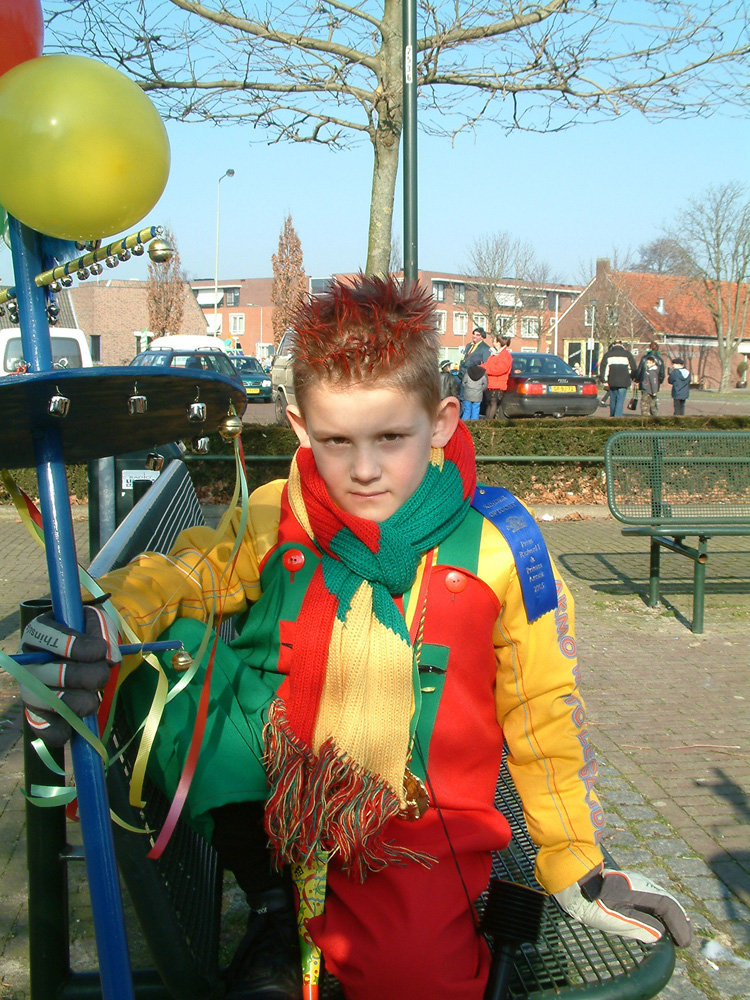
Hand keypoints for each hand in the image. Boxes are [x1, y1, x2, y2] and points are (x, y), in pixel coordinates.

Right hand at [20, 606, 121, 746]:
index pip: (49, 638)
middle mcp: (28, 661)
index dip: (76, 646)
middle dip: (85, 676)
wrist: (80, 656)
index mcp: (39, 633)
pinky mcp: (37, 713)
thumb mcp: (95, 622)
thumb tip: (110, 657)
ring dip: (78, 702)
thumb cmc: (86, 634)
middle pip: (51, 673)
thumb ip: (103, 631)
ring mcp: (30, 688)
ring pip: (48, 701)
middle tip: (103, 675)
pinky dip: (60, 731)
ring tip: (93, 700)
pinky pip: (42, 727)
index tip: (100, 650)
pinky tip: (75, 726)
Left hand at [554, 866, 691, 946]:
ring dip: (672, 915)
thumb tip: (659, 934)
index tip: (684, 942)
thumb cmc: (592, 902)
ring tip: (679, 932)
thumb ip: (639, 926)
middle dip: (680, 920)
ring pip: (662, 898)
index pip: (668, 907)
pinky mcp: (631, 885)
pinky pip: (653, 897)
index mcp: (640, 891)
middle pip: (668, 901)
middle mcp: (642, 883)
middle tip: (685, 939)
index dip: (679, 925)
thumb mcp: (615, 919)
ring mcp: (637, 882)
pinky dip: (663, 910)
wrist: (575, 882)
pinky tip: (662, 919)